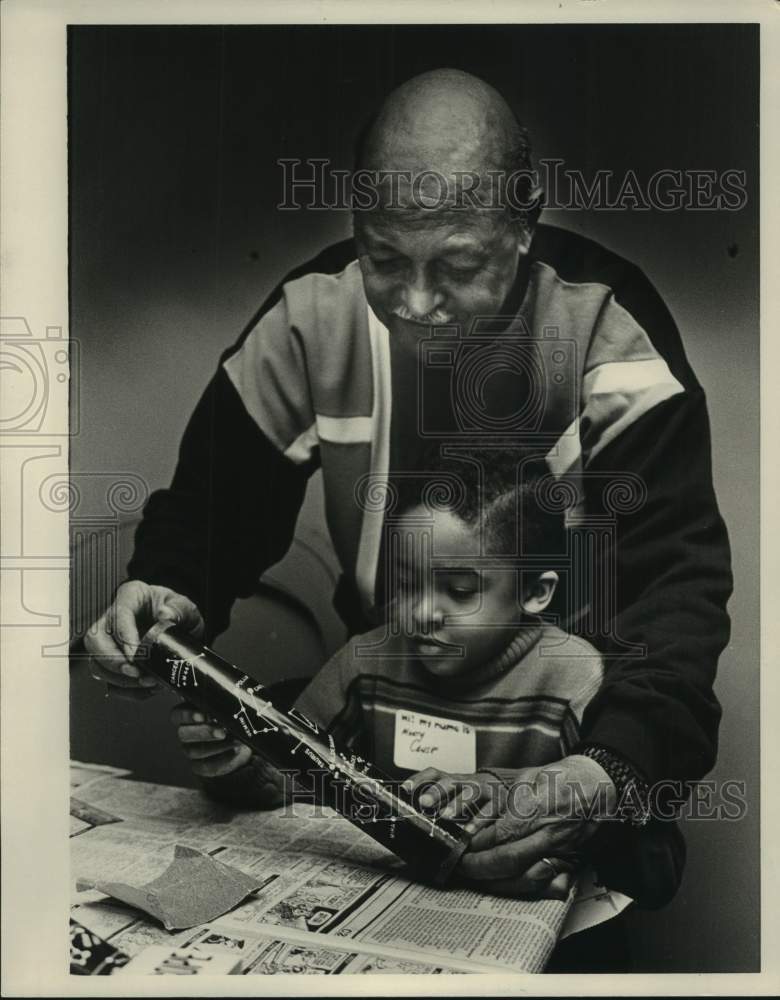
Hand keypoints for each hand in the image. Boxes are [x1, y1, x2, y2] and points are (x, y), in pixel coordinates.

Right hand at [84, 581, 203, 698]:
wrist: (179, 625)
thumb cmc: (176, 611)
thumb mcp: (185, 606)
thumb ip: (178, 609)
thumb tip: (165, 615)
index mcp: (129, 597)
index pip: (117, 615)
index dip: (124, 638)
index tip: (136, 655)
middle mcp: (113, 619)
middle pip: (95, 640)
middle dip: (112, 661)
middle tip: (135, 672)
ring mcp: (109, 642)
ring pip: (96, 662)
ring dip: (119, 678)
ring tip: (145, 681)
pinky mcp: (113, 663)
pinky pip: (109, 681)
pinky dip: (126, 690)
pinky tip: (144, 689)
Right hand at [170, 702, 252, 777]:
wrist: (237, 741)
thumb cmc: (227, 718)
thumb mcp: (224, 708)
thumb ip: (221, 705)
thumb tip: (229, 704)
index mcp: (186, 715)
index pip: (177, 715)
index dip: (187, 715)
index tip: (203, 715)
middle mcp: (185, 734)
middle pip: (184, 734)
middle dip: (204, 732)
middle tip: (222, 731)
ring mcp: (190, 751)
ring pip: (195, 751)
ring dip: (216, 747)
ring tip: (234, 741)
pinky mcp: (199, 766)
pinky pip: (206, 766)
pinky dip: (222, 760)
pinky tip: (234, 751)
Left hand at [400, 767, 506, 827]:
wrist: (502, 791)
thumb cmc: (472, 799)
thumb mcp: (454, 798)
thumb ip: (437, 804)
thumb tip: (414, 816)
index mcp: (452, 780)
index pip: (433, 774)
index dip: (419, 779)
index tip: (405, 789)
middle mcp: (467, 782)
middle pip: (450, 781)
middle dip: (436, 791)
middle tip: (424, 802)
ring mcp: (484, 790)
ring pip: (470, 792)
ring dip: (457, 804)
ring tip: (445, 816)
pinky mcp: (498, 802)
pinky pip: (489, 809)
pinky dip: (479, 820)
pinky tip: (469, 831)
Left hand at [456, 755, 615, 897]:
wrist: (596, 787)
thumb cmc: (562, 779)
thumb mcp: (528, 777)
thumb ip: (506, 800)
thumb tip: (481, 818)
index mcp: (536, 807)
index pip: (500, 833)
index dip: (477, 843)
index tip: (461, 844)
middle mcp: (547, 832)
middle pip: (509, 859)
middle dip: (480, 867)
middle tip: (461, 865)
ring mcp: (558, 849)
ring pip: (524, 876)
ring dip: (497, 882)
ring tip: (477, 878)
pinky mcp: (566, 859)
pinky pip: (541, 880)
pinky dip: (519, 886)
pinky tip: (502, 884)